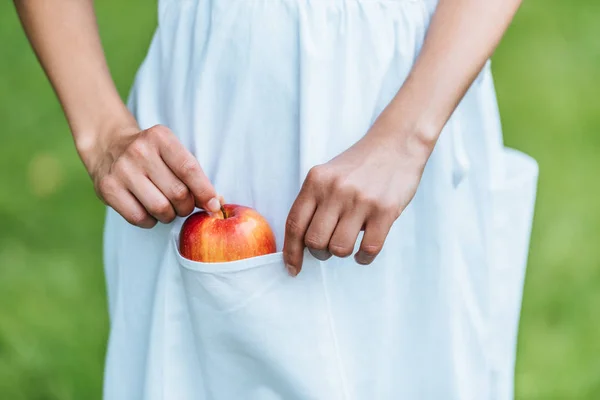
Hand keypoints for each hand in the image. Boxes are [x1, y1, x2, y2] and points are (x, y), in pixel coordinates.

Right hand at [82, 123, 220, 227]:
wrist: (108, 146)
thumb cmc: (151, 154)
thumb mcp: (171, 151)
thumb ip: (193, 174)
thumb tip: (215, 202)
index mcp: (160, 137)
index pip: (189, 169)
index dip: (205, 191)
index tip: (214, 205)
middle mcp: (139, 151)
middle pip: (177, 193)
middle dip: (186, 206)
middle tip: (183, 205)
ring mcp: (121, 170)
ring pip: (160, 208)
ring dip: (169, 215)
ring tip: (166, 208)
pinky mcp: (107, 189)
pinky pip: (139, 218)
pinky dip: (150, 221)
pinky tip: (148, 210)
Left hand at [282, 123, 430, 276]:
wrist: (397, 144)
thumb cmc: (360, 165)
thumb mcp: (328, 175)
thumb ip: (314, 203)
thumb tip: (299, 244)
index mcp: (316, 181)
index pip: (295, 224)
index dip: (291, 252)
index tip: (293, 267)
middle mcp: (336, 190)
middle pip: (315, 241)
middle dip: (320, 253)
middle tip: (328, 248)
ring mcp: (361, 200)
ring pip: (339, 248)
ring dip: (343, 253)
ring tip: (350, 242)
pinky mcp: (385, 210)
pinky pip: (368, 249)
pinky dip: (363, 258)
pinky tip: (364, 251)